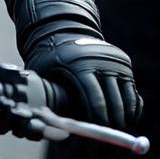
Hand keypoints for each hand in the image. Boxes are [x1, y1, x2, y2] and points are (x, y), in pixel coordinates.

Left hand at [26, 33, 140, 129]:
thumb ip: (49, 93)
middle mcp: (101, 62)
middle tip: (110, 143)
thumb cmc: (50, 58)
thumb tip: (51, 123)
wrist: (63, 31)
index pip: (95, 99)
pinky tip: (124, 119)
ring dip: (124, 119)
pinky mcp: (124, 64)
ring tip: (116, 132)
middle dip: (113, 125)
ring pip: (126, 100)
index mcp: (80, 65)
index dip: (98, 121)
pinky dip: (132, 109)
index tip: (98, 136)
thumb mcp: (43, 70)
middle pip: (113, 102)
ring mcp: (115, 62)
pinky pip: (133, 93)